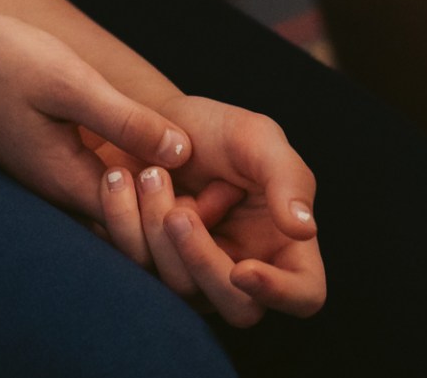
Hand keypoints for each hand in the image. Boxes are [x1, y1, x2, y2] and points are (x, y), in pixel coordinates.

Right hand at [0, 11, 193, 258]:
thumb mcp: (67, 81)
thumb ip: (123, 119)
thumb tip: (182, 151)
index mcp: (66, 180)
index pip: (139, 226)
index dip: (180, 216)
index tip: (213, 190)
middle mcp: (60, 190)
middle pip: (130, 226)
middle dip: (174, 216)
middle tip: (219, 190)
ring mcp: (51, 175)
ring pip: (118, 205)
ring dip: (156, 195)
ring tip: (196, 166)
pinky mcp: (47, 157)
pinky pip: (101, 182)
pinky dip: (132, 175)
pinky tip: (158, 148)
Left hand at [119, 99, 323, 326]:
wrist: (148, 117)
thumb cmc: (214, 129)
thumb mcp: (257, 138)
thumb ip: (288, 179)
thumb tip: (304, 229)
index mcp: (283, 244)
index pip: (304, 295)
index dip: (280, 293)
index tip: (243, 270)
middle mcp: (243, 269)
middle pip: (238, 308)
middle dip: (203, 262)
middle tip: (178, 213)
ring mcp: (196, 276)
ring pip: (181, 289)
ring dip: (159, 230)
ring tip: (151, 174)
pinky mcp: (152, 267)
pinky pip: (136, 270)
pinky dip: (126, 222)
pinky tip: (122, 179)